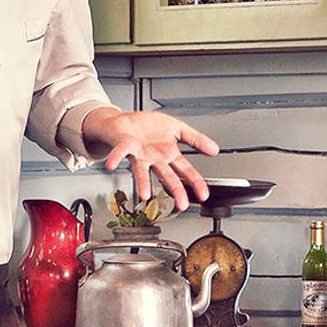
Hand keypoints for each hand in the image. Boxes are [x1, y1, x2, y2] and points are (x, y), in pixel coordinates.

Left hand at [80, 107, 219, 213]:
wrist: (123, 121)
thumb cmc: (147, 126)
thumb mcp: (177, 128)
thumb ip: (196, 139)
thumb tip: (215, 149)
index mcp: (168, 154)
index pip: (186, 170)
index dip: (195, 182)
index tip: (203, 195)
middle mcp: (154, 158)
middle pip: (167, 176)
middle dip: (175, 190)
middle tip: (182, 204)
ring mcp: (139, 154)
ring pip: (142, 170)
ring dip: (143, 182)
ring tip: (145, 194)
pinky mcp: (125, 145)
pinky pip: (120, 152)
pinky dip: (115, 158)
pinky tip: (111, 164)